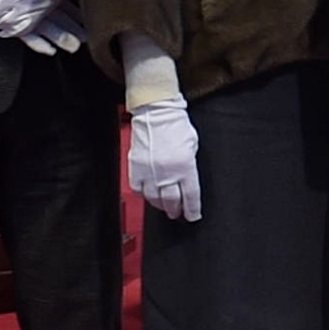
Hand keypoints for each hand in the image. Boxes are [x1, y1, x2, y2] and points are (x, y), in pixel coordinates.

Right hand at [127, 98, 202, 222]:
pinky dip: (145, 194)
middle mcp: (167, 173)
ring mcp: (150, 172)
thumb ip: (190, 165)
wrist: (156, 113)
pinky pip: (139, 189)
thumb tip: (187, 180)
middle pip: (172, 202)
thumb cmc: (176, 125)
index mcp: (185, 167)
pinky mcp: (136, 168)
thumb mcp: (193, 146)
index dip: (192, 210)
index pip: (190, 196)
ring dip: (160, 205)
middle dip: (176, 210)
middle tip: (177, 214)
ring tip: (164, 206)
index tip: (192, 216)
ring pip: (154, 199)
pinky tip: (149, 194)